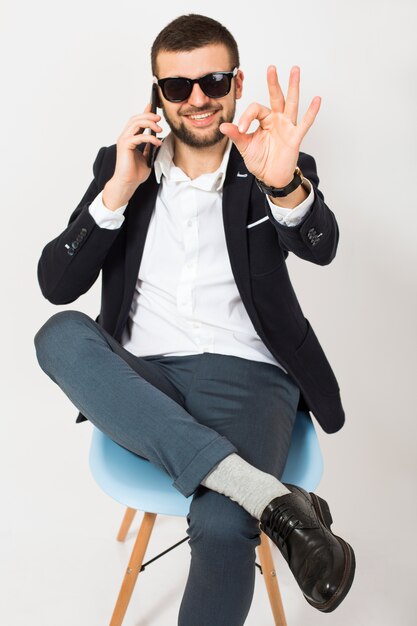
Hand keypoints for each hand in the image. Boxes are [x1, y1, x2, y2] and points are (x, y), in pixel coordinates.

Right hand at [112, 103, 162, 186]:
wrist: (128, 183)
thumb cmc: (135, 173)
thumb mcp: (146, 157)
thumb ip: (148, 148)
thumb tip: (155, 140)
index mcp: (129, 138)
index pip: (136, 121)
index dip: (144, 112)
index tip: (153, 105)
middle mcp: (125, 137)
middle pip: (135, 119)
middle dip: (148, 116)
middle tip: (159, 119)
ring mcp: (124, 140)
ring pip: (135, 123)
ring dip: (149, 123)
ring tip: (159, 129)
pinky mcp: (125, 146)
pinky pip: (139, 137)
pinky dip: (150, 138)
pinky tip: (157, 142)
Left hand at [219, 66, 320, 186]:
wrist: (270, 177)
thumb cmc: (260, 160)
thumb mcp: (245, 147)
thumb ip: (236, 135)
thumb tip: (223, 125)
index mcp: (264, 120)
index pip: (256, 109)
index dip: (247, 117)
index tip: (241, 129)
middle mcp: (277, 120)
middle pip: (276, 97)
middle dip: (273, 83)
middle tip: (271, 68)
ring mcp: (287, 126)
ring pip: (291, 103)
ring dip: (293, 87)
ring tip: (295, 70)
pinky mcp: (295, 137)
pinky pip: (305, 123)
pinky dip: (311, 112)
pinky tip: (317, 99)